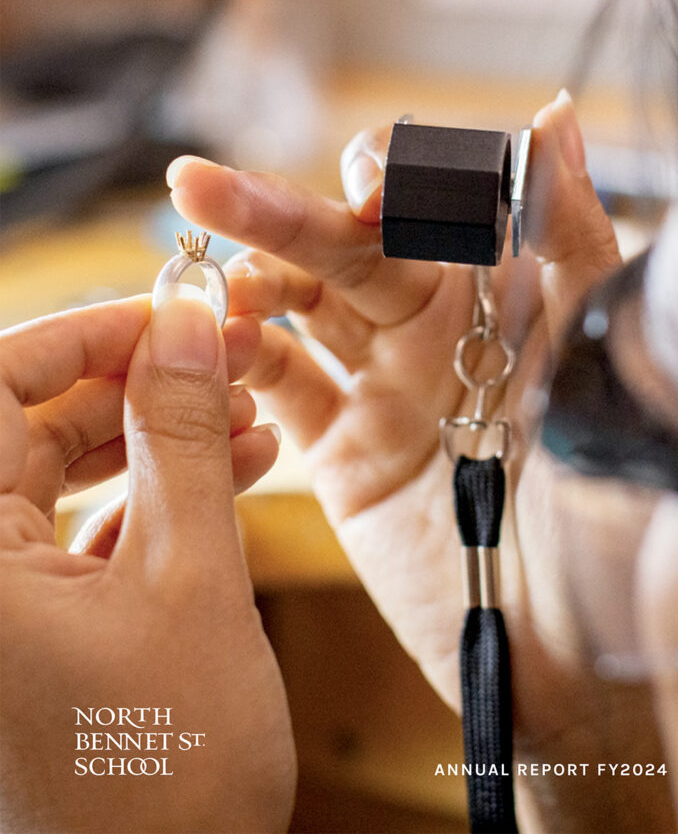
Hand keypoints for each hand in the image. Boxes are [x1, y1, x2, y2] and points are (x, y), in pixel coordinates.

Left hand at [0, 295, 293, 833]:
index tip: (164, 312)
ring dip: (159, 434)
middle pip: (35, 425)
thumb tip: (183, 325)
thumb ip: (180, 436)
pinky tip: (232, 466)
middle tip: (219, 354)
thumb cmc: (165, 774)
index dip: (81, 335)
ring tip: (244, 410)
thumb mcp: (190, 576)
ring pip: (71, 472)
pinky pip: (93, 525)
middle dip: (138, 381)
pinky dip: (160, 492)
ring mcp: (6, 600)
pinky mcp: (46, 622)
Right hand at [168, 95, 677, 828]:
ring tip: (211, 286)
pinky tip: (210, 347)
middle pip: (339, 245)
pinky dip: (236, 362)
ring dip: (247, 285)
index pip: (421, 199)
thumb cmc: (609, 494)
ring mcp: (383, 387)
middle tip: (201, 188)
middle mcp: (435, 326)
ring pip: (296, 307)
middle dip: (274, 212)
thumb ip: (570, 232)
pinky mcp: (341, 453)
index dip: (382, 183)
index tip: (366, 197)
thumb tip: (552, 113)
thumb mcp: (597, 350)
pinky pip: (276, 389)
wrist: (574, 642)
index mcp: (499, 287)